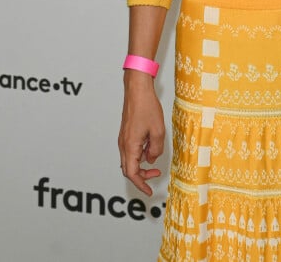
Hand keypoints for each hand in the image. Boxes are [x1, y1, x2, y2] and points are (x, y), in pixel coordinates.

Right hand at [118, 71, 164, 195]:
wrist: (137, 89)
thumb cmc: (146, 106)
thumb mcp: (158, 130)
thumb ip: (156, 149)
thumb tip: (151, 158)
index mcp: (130, 146)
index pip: (132, 173)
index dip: (141, 184)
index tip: (149, 191)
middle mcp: (123, 144)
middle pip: (129, 169)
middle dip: (142, 176)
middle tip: (155, 175)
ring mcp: (123, 138)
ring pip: (130, 159)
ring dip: (141, 164)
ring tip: (155, 159)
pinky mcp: (126, 132)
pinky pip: (131, 149)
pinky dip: (140, 154)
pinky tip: (150, 147)